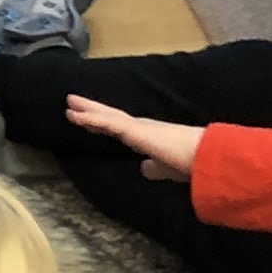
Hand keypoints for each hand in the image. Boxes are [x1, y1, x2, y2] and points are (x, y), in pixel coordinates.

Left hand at [65, 96, 202, 183]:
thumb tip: (145, 168)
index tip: (86, 121)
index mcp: (147, 137)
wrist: (203, 159)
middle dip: (91, 111)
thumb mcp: (166, 169)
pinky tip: (76, 116)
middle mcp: (141, 128)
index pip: (119, 129)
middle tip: (71, 103)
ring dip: (87, 111)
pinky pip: (109, 124)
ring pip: (107, 117)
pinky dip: (92, 119)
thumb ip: (155, 168)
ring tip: (68, 103)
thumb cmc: (190, 164)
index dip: (102, 124)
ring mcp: (138, 128)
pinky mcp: (135, 131)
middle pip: (110, 117)